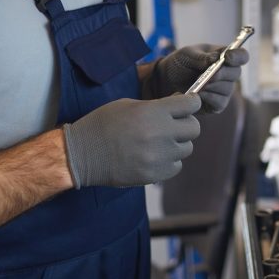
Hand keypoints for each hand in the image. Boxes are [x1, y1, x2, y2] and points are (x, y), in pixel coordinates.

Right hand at [63, 94, 201, 188]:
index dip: (191, 103)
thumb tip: (179, 105)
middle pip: (194, 128)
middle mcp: (160, 134)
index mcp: (153, 112)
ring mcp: (159, 156)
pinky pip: (176, 166)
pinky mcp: (155, 175)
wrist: (83, 154)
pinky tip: (153, 156)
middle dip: (186, 124)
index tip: (188, 105)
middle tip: (173, 125)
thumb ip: (156, 106)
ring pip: (186, 149)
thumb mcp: (129, 105)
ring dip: (177, 144)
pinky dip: (169, 161)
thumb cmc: (103, 124)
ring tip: (158, 142)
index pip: (191, 104)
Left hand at [153, 43, 247, 112]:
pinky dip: (208, 97)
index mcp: (224, 56)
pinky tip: (198, 93)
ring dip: (212, 86)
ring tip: (197, 83)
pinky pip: (220, 102)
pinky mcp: (217, 104)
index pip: (241, 55)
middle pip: (236, 73)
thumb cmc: (181, 63)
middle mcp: (228, 73)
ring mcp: (224, 89)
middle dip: (221, 74)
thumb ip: (201, 57)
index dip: (238, 56)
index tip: (227, 57)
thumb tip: (215, 59)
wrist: (167, 79)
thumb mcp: (187, 54)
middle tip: (207, 75)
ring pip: (227, 89)